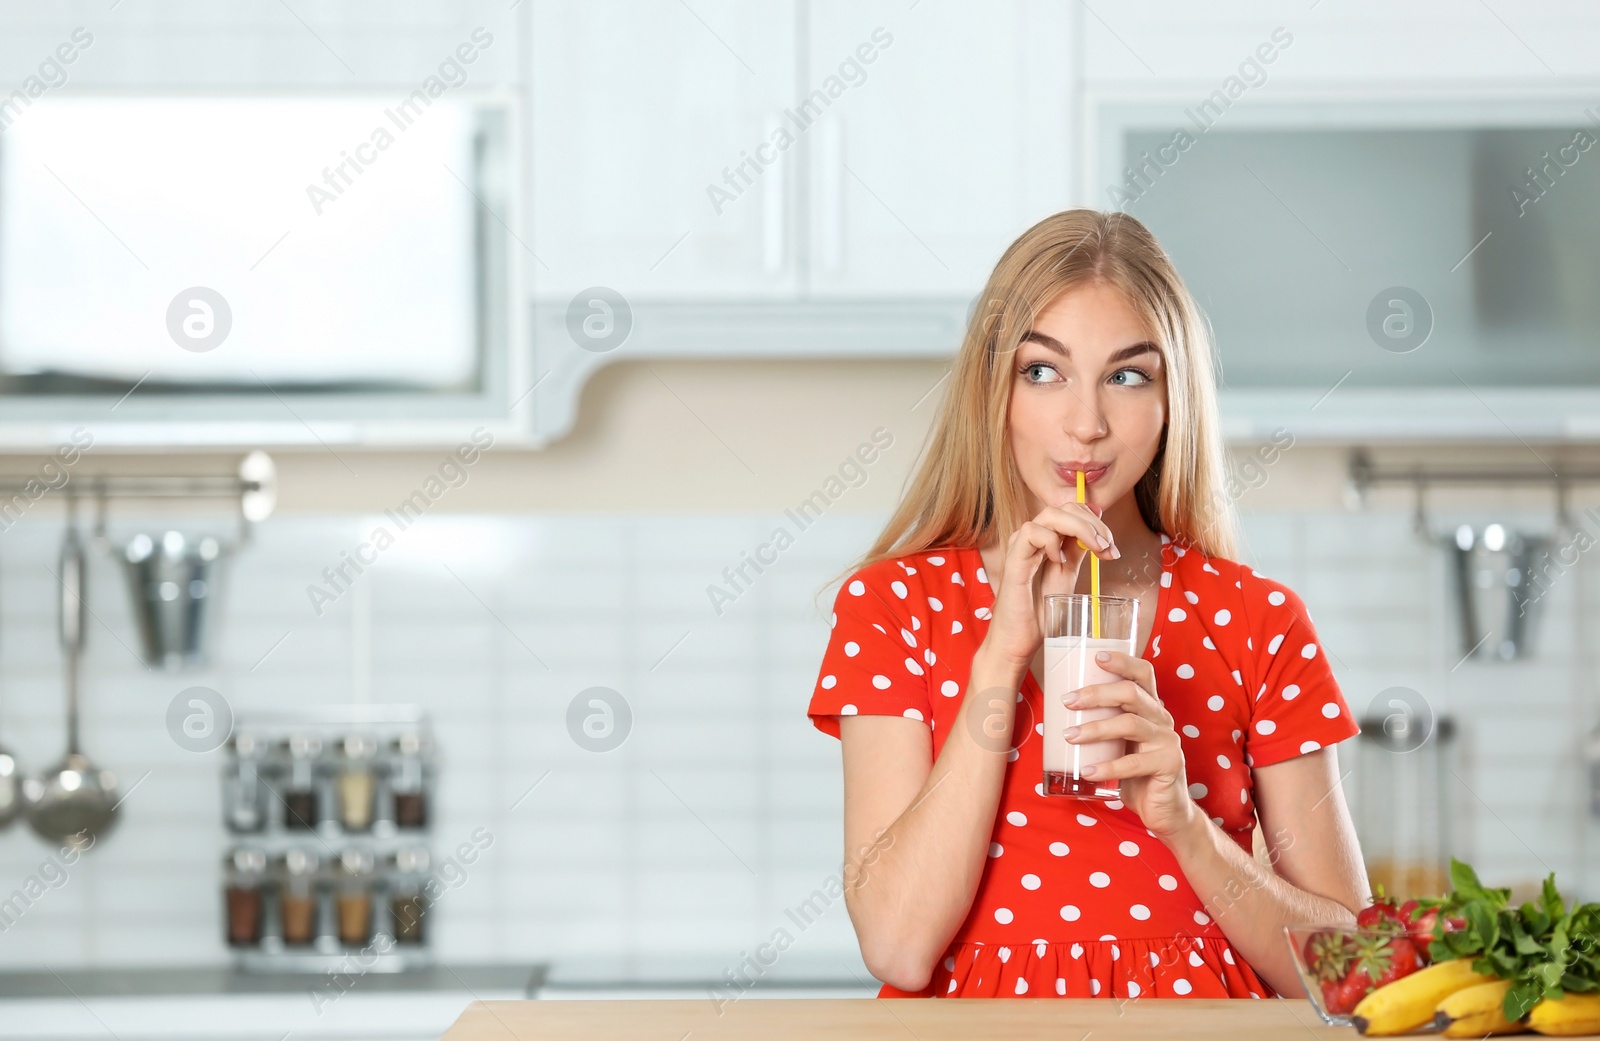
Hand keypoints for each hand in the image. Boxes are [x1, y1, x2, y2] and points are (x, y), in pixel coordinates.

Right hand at [981, 503, 1119, 670]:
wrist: (1020, 640)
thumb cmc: (1039, 612)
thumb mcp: (1067, 576)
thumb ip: (1079, 551)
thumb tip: (1098, 530)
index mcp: (1045, 539)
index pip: (1071, 510)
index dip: (1095, 521)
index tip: (1111, 547)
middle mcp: (1031, 537)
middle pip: (1064, 507)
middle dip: (1094, 524)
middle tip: (1108, 548)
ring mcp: (1020, 546)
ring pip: (1050, 514)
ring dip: (1080, 528)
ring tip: (1095, 550)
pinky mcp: (1013, 559)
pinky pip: (1031, 532)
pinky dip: (1052, 542)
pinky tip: (1060, 562)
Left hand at [1063, 649, 1198, 840]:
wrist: (1165, 811)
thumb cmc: (1136, 773)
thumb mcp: (1119, 744)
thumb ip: (1103, 725)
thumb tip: (1058, 711)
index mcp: (1151, 708)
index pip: (1143, 673)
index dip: (1123, 661)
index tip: (1096, 655)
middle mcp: (1162, 719)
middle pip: (1131, 694)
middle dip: (1096, 694)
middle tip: (1067, 701)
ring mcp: (1168, 742)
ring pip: (1129, 724)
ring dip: (1095, 728)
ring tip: (1069, 736)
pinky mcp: (1170, 765)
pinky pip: (1134, 764)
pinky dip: (1107, 767)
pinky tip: (1086, 771)